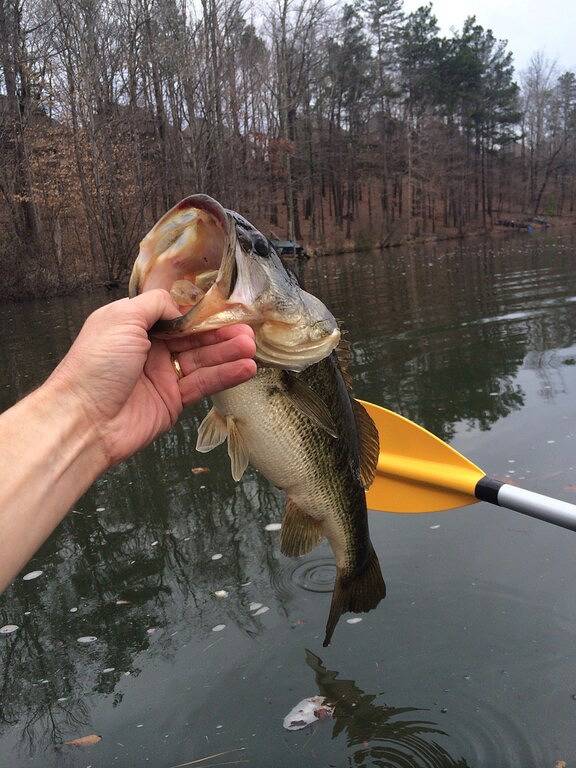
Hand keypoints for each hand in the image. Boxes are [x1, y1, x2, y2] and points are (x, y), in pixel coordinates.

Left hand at [47, 290, 255, 465]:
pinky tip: (245, 368)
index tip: (226, 309)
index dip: (200, 314)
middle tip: (249, 331)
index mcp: (134, 326)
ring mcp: (162, 376)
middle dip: (220, 334)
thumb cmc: (97, 363)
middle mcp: (149, 349)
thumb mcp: (122, 318)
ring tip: (252, 348)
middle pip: (193, 338)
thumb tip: (180, 308)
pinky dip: (225, 376)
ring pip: (202, 360)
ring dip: (228, 354)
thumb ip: (155, 305)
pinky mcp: (173, 402)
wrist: (84, 419)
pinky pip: (203, 385)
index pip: (175, 316)